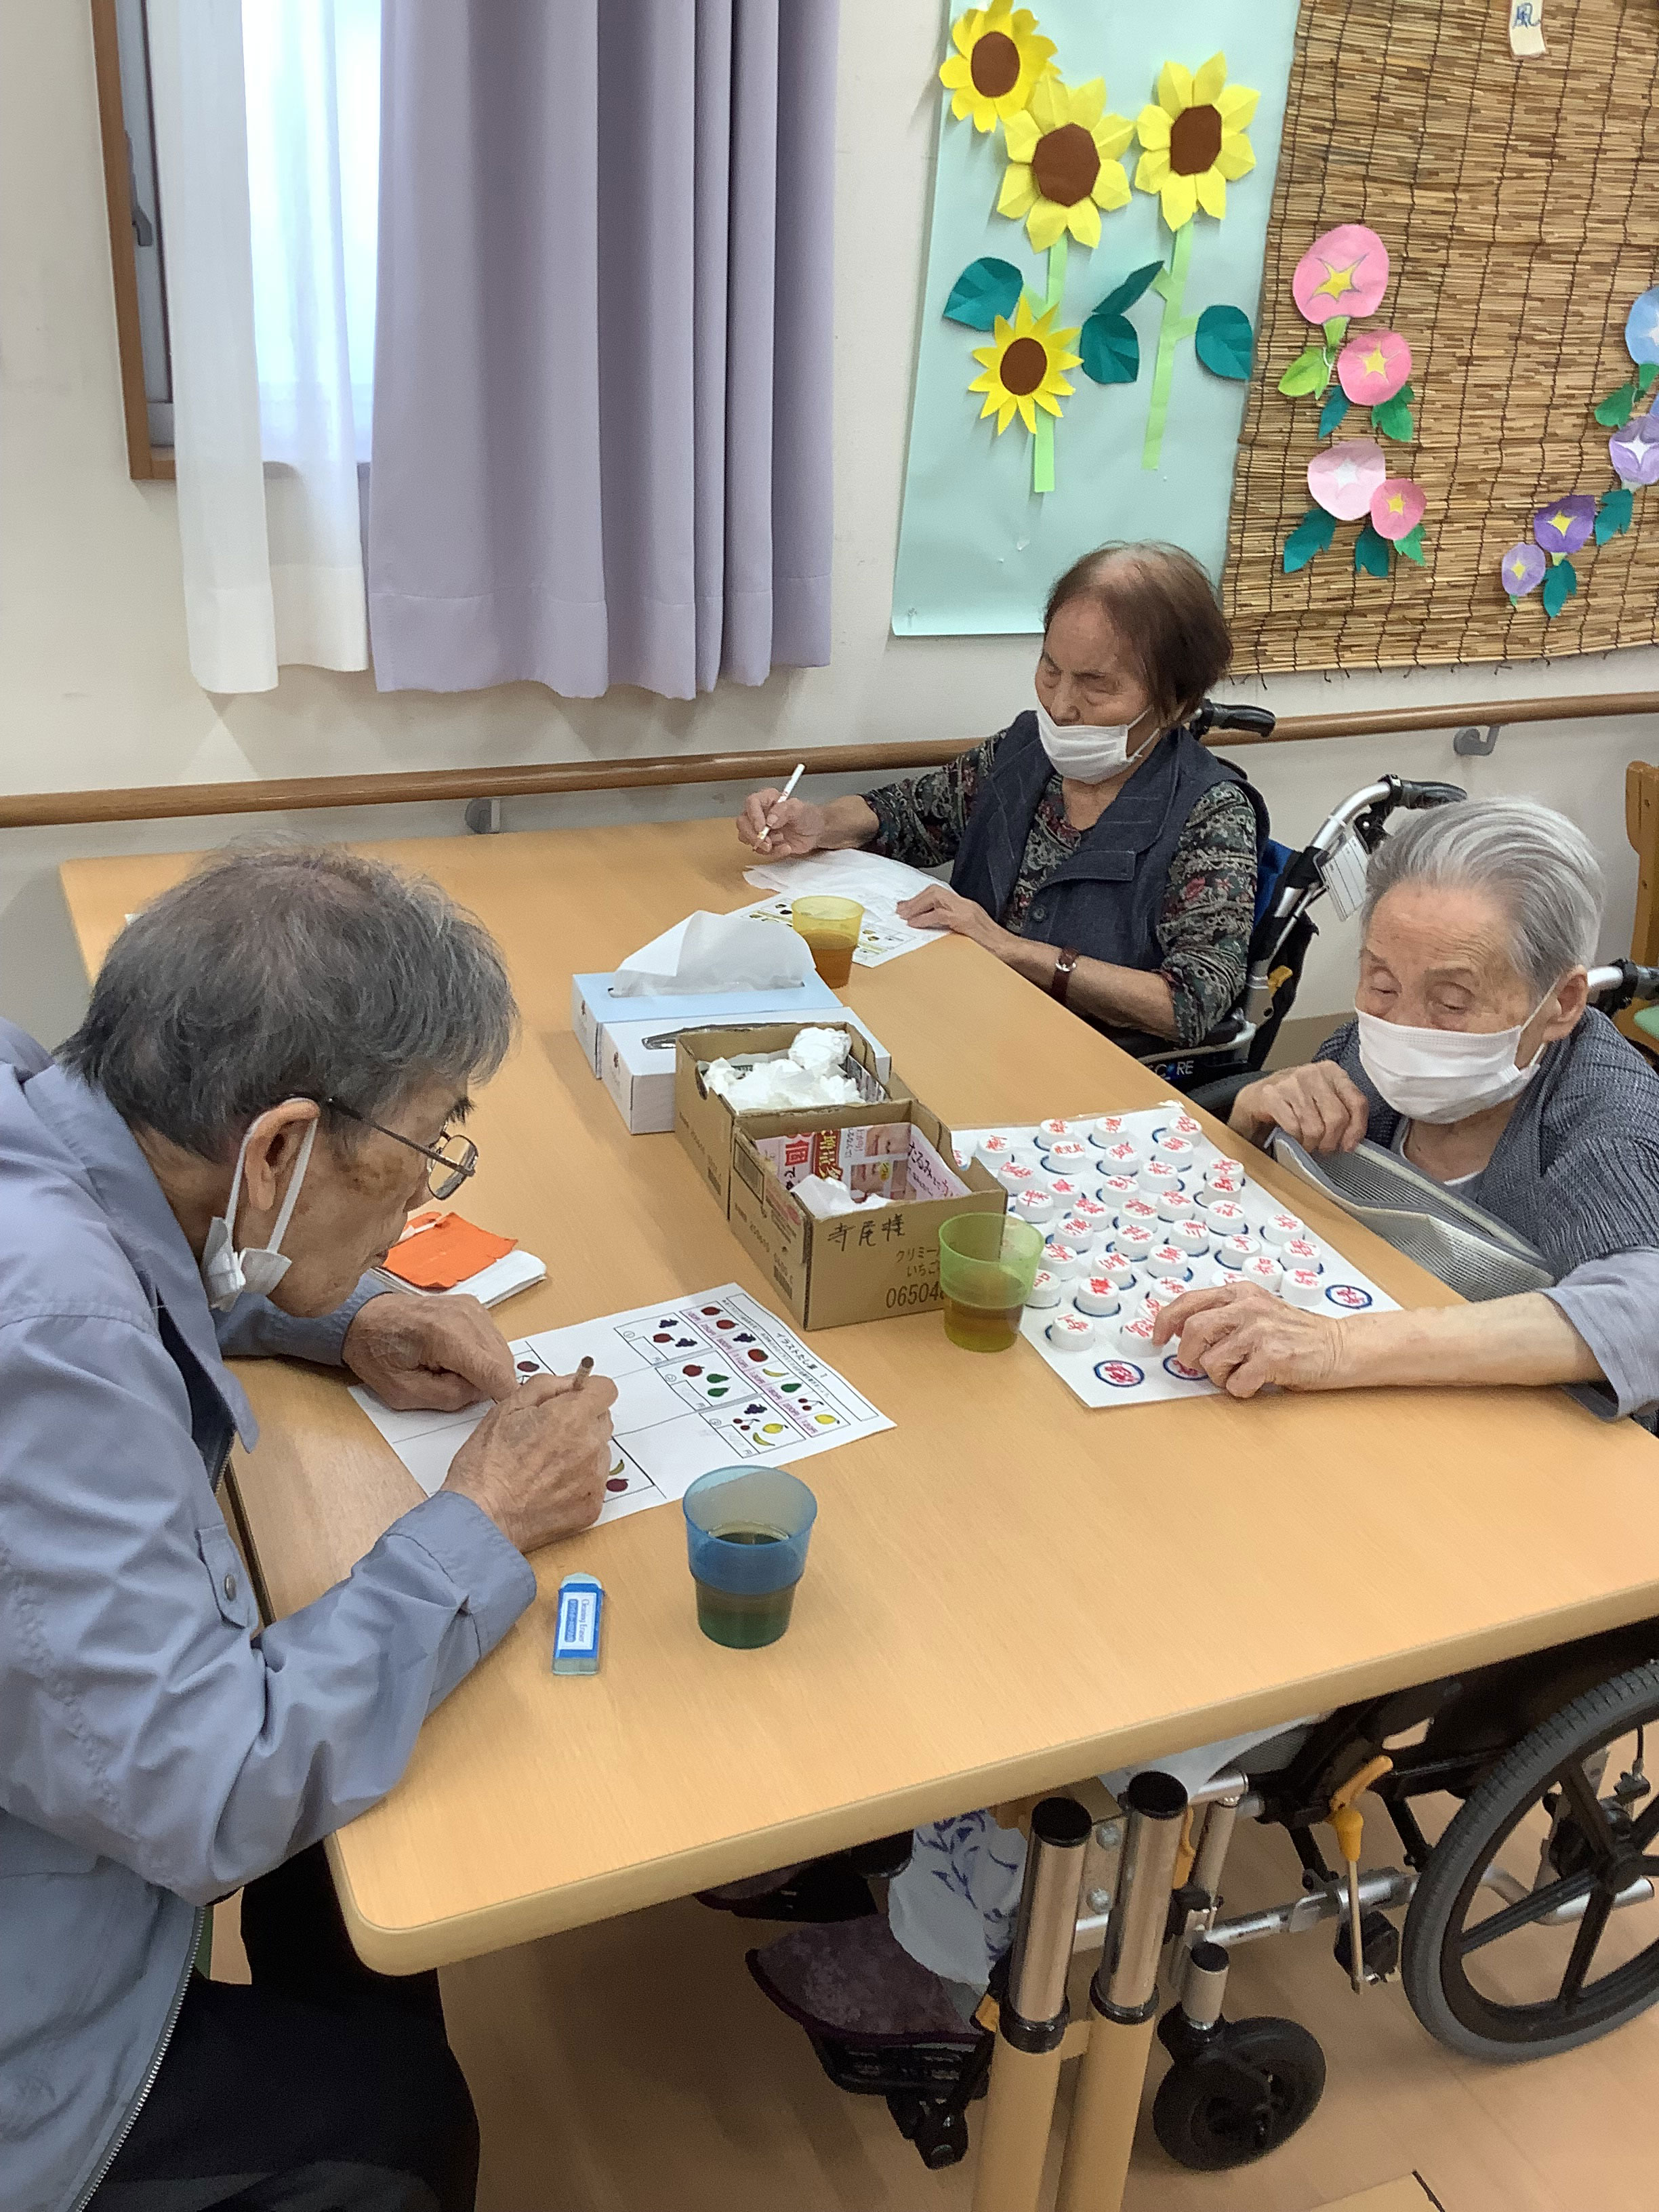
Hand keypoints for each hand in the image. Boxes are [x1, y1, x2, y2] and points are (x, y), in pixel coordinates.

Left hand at [344, 1291, 515, 1411]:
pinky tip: (455, 1357)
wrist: (364, 1317)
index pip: (494, 1371)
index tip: (507, 1413)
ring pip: (502, 1353)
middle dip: (485, 1384)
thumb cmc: (376, 1353)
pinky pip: (494, 1341)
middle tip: (450, 1386)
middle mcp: (465, 1315)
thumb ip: (447, 1397)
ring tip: (448, 1369)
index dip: (506, 1395)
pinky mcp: (474, 1307)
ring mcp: (472, 1308)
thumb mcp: (401, 1393)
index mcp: (444, 1335)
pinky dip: (482, 1357)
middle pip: (503, 1364)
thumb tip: (479, 1393)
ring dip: (484, 1370)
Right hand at [442, 1370, 618, 1552]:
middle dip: (581, 1421)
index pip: (605, 1390)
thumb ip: (545, 1386)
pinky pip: (594, 1482)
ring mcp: (594, 1479)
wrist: (481, 1518)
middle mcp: (590, 1446)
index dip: (587, 1391)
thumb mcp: (507, 1409)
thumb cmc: (486, 1465)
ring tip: (544, 1465)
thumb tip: (569, 1383)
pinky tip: (548, 1487)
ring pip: (598, 1452)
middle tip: (548, 1435)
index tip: (573, 1399)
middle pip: (602, 1420)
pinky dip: (577, 1481)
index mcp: (572, 1418)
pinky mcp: (592, 1506)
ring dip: (580, 1451)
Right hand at [736, 788, 828, 857]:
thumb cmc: (808, 816)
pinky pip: (759, 850)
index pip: (751, 803)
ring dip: (762, 845)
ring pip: (746, 837)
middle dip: (754, 835)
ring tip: (781, 841)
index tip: (763, 828)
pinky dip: (773, 852)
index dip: (754, 817)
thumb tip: (770, 820)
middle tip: (768, 843)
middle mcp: (759, 812)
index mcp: (767, 799)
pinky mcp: (763, 842)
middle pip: (743, 823)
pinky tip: (785, 847)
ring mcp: (759, 828)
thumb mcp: (800, 809)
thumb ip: (785, 811)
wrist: (815, 832)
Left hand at [895, 883, 1011, 956]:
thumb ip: (952, 930)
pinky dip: (925, 918)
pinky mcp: (966, 921)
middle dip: (915, 900)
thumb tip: (931, 933)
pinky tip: (915, 924)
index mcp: (966, 907)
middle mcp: (965, 905)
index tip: (907, 908)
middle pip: (934, 891)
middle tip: (900, 910)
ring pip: (935, 897)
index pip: (939, 894)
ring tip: (905, 915)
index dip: (920, 900)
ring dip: (916, 906)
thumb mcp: (969, 936)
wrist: (1010, 952)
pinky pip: (940, 915)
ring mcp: (966, 911)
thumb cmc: (992, 949)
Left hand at [1152, 1282, 1346, 1397]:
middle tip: (1198, 1366)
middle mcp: (1248, 1307)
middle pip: (1192, 1331)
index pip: (1188, 1302)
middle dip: (1188, 1356)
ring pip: (1211, 1361)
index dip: (1164, 1321)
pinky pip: (1236, 1383)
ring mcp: (1260, 1331)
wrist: (1339, 1346)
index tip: (1157, 1338)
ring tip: (1241, 1372)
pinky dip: (1241, 1390)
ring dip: (1220, 1376)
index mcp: (1240, 1293)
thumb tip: (1180, 1331)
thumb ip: (1224, 1314)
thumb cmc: (1296, 1333)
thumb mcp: (1257, 1310)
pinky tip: (1257, 1381)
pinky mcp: (1272, 1356)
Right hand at [1230, 1061, 1370, 1154]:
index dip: (1356, 1129)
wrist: (1253, 1099)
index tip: (1349, 1145)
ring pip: (1316, 1127)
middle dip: (1331, 1141)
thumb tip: (1353, 1139)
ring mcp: (1291, 1082)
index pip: (1357, 1102)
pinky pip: (1294, 1128)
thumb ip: (1341, 1111)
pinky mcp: (1272, 1095)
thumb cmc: (1290, 1102)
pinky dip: (1295, 1139)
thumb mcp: (1322, 1100)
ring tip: (1306, 1143)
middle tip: (1323, 1147)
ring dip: (1311, 1143)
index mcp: (1331, 1071)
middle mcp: (1313, 1073)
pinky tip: (1293, 1137)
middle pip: (1337, 1117)